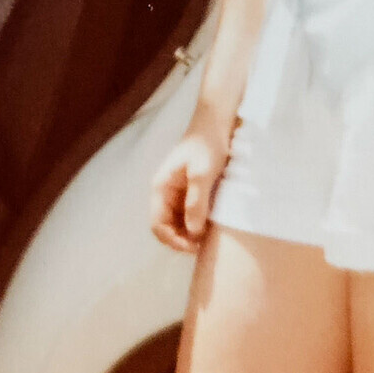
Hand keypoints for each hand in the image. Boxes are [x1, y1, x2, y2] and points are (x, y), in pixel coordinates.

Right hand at [150, 127, 228, 254]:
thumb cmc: (207, 146)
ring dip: (188, 234)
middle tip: (203, 246)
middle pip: (166, 227)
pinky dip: (196, 224)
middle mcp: (165, 193)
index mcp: (161, 188)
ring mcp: (176, 193)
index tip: (193, 247)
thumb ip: (196, 202)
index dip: (172, 240)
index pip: (157, 225)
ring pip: (177, 223)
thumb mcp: (202, 174)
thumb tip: (193, 232)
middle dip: (181, 240)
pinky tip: (210, 227)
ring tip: (207, 239)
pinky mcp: (188, 192)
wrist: (215, 125)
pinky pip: (187, 215)